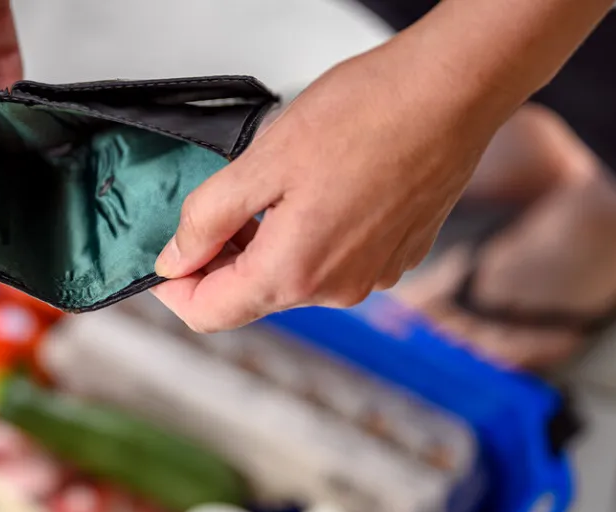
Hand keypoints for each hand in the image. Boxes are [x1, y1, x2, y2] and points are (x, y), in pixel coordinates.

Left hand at [151, 40, 507, 332]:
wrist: (451, 93)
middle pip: (250, 299)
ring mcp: (371, 277)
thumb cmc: (367, 115)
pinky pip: (332, 262)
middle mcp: (335, 290)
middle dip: (220, 262)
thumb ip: (207, 219)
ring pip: (292, 280)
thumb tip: (174, 260)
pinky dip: (308, 237)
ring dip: (265, 247)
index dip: (173, 289)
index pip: (209, 314)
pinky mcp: (395, 257)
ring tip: (271, 189)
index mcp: (294, 273)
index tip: (164, 260)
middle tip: (213, 208)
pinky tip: (316, 190)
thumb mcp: (262, 162)